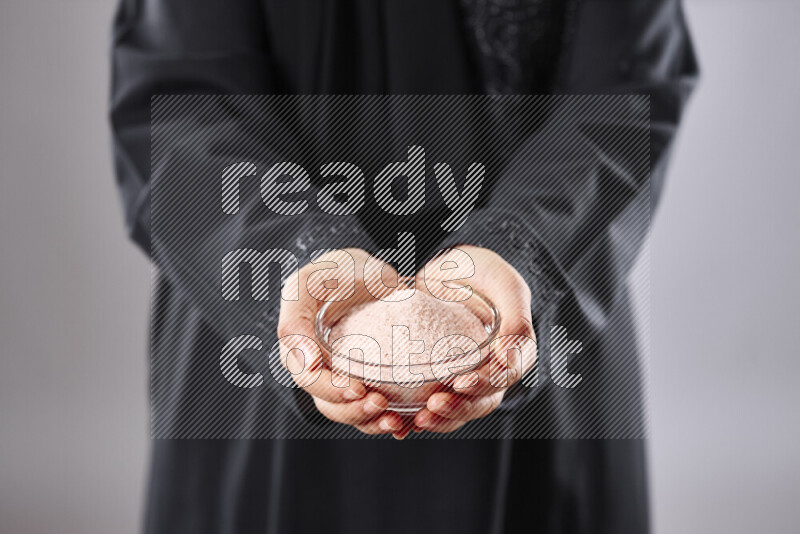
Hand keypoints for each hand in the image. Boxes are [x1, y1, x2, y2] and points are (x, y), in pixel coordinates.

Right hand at [277, 248, 410, 438]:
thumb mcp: (306, 285)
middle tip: (380, 402)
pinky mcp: (370, 380)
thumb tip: (304, 361)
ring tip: (394, 419)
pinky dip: (388, 419)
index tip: (357, 388)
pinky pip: (374, 408)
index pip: (309, 381)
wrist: (366, 271)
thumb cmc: (332, 274)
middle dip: (354, 411)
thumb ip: (295, 319)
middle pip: (330, 405)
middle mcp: (320, 370)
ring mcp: (344, 377)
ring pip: (351, 412)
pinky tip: (405, 422)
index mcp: (299, 352)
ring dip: (371, 421)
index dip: (331, 390)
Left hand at [413, 245, 536, 433]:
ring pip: (457, 410)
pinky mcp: (436, 379)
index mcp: (513, 352)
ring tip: (418, 419)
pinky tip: (400, 424)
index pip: (504, 377)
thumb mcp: (502, 282)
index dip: (485, 384)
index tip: (462, 381)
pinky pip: (429, 405)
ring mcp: (463, 377)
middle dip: (458, 408)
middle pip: (481, 402)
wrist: (447, 267)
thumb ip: (515, 316)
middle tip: (433, 405)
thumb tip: (508, 358)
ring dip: (439, 419)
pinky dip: (415, 418)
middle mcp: (491, 370)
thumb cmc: (479, 270)